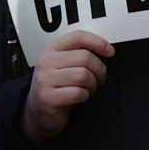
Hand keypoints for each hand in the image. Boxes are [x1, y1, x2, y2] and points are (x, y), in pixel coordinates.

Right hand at [21, 30, 114, 144]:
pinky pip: (78, 93)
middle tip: (99, 79)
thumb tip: (107, 50)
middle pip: (85, 57)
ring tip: (88, 89)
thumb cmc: (57, 88)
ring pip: (83, 75)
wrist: (38, 112)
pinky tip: (80, 98)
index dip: (98, 42)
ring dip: (92, 85)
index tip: (110, 52)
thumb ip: (79, 55)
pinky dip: (85, 96)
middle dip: (99, 70)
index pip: (78, 36)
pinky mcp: (48, 97)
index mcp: (52, 50)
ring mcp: (45, 79)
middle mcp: (46, 62)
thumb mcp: (64, 66)